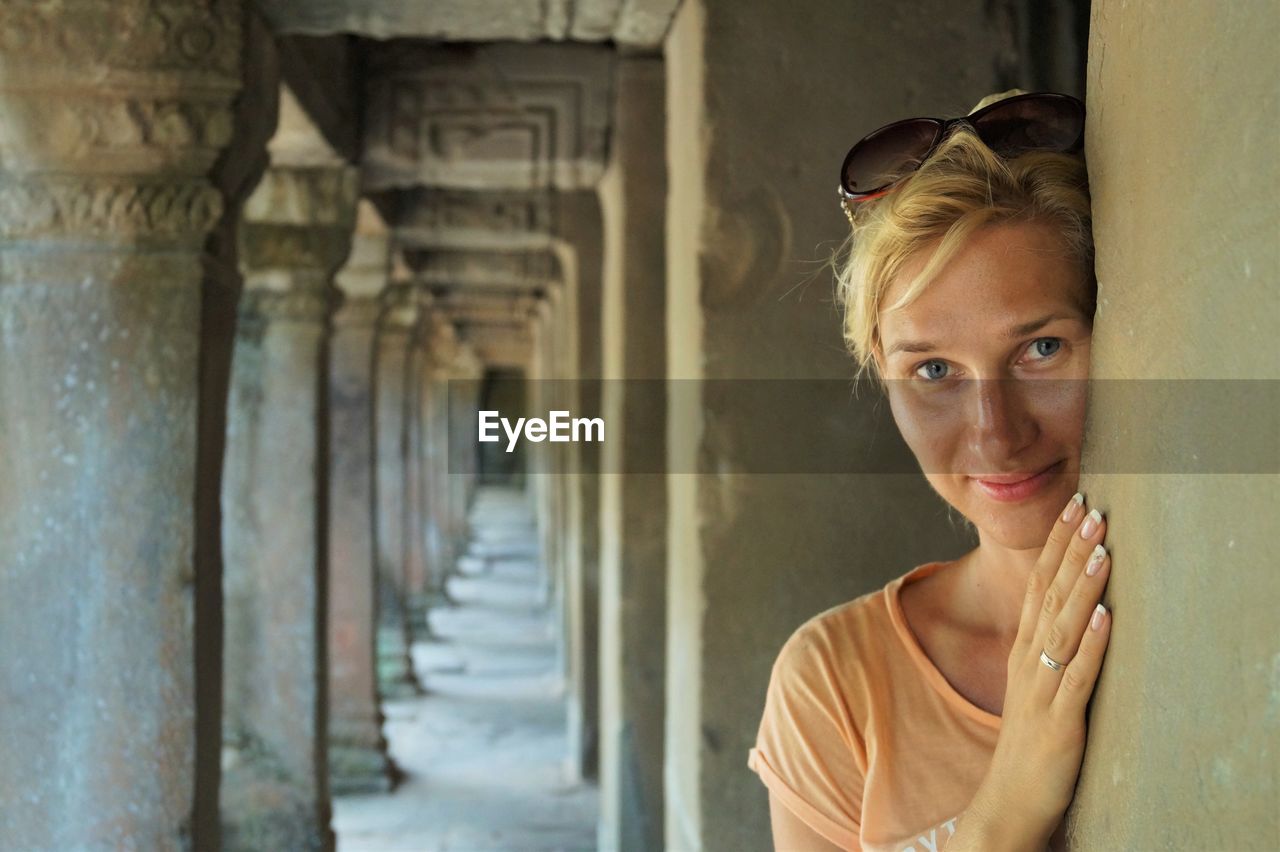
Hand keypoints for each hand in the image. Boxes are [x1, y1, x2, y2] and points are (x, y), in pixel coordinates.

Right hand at [972, 494, 1113, 846]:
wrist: (1009, 798)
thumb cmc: (1030, 740)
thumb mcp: (1035, 683)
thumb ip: (1048, 644)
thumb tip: (1073, 603)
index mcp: (1025, 648)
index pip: (1039, 584)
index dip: (1056, 544)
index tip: (1074, 506)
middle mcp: (1031, 660)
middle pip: (1050, 594)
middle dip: (1071, 550)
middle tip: (1091, 509)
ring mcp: (1044, 688)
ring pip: (1064, 626)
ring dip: (1084, 585)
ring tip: (1102, 548)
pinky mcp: (1060, 719)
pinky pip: (1077, 676)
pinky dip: (1091, 644)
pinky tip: (1105, 617)